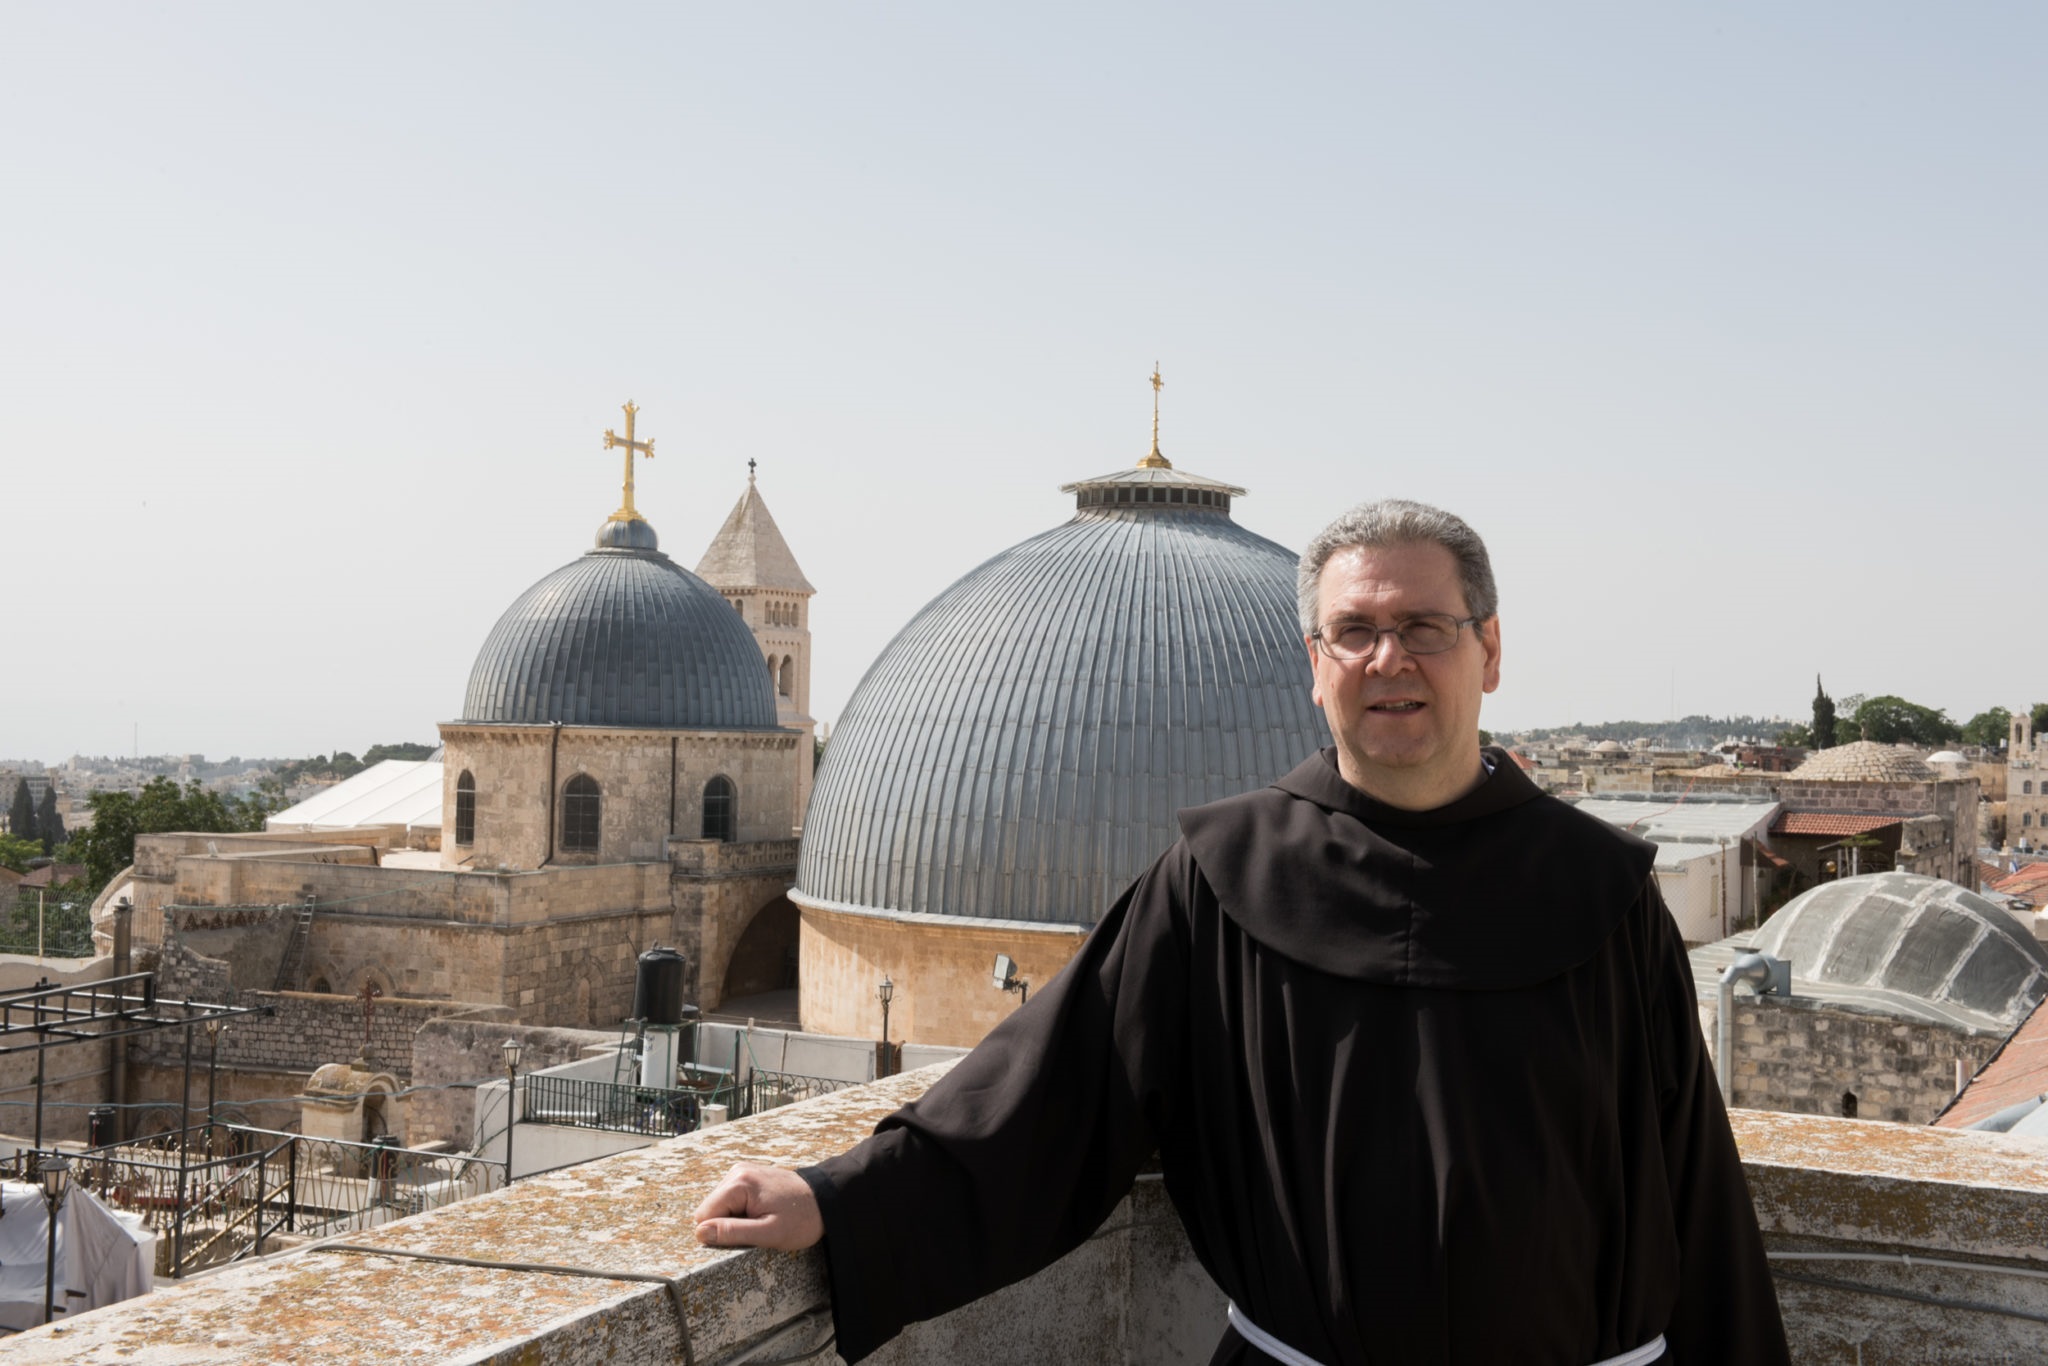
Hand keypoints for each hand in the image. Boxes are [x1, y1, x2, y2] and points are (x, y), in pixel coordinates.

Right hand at [693, 1163, 823, 1250]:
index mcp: (739, 1182)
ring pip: (719, 1206)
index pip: (703, 1215)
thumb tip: (700, 1233)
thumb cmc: (801, 1219)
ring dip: (736, 1219)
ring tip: (763, 1219)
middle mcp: (737, 1171)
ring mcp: (742, 1171)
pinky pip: (731, 1200)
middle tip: (758, 1227)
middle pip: (710, 1209)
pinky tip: (763, 1212)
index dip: (721, 1232)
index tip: (747, 1233)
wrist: (826, 1200)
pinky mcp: (748, 1176)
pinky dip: (742, 1211)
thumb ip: (733, 1232)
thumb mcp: (768, 1233)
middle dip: (728, 1224)